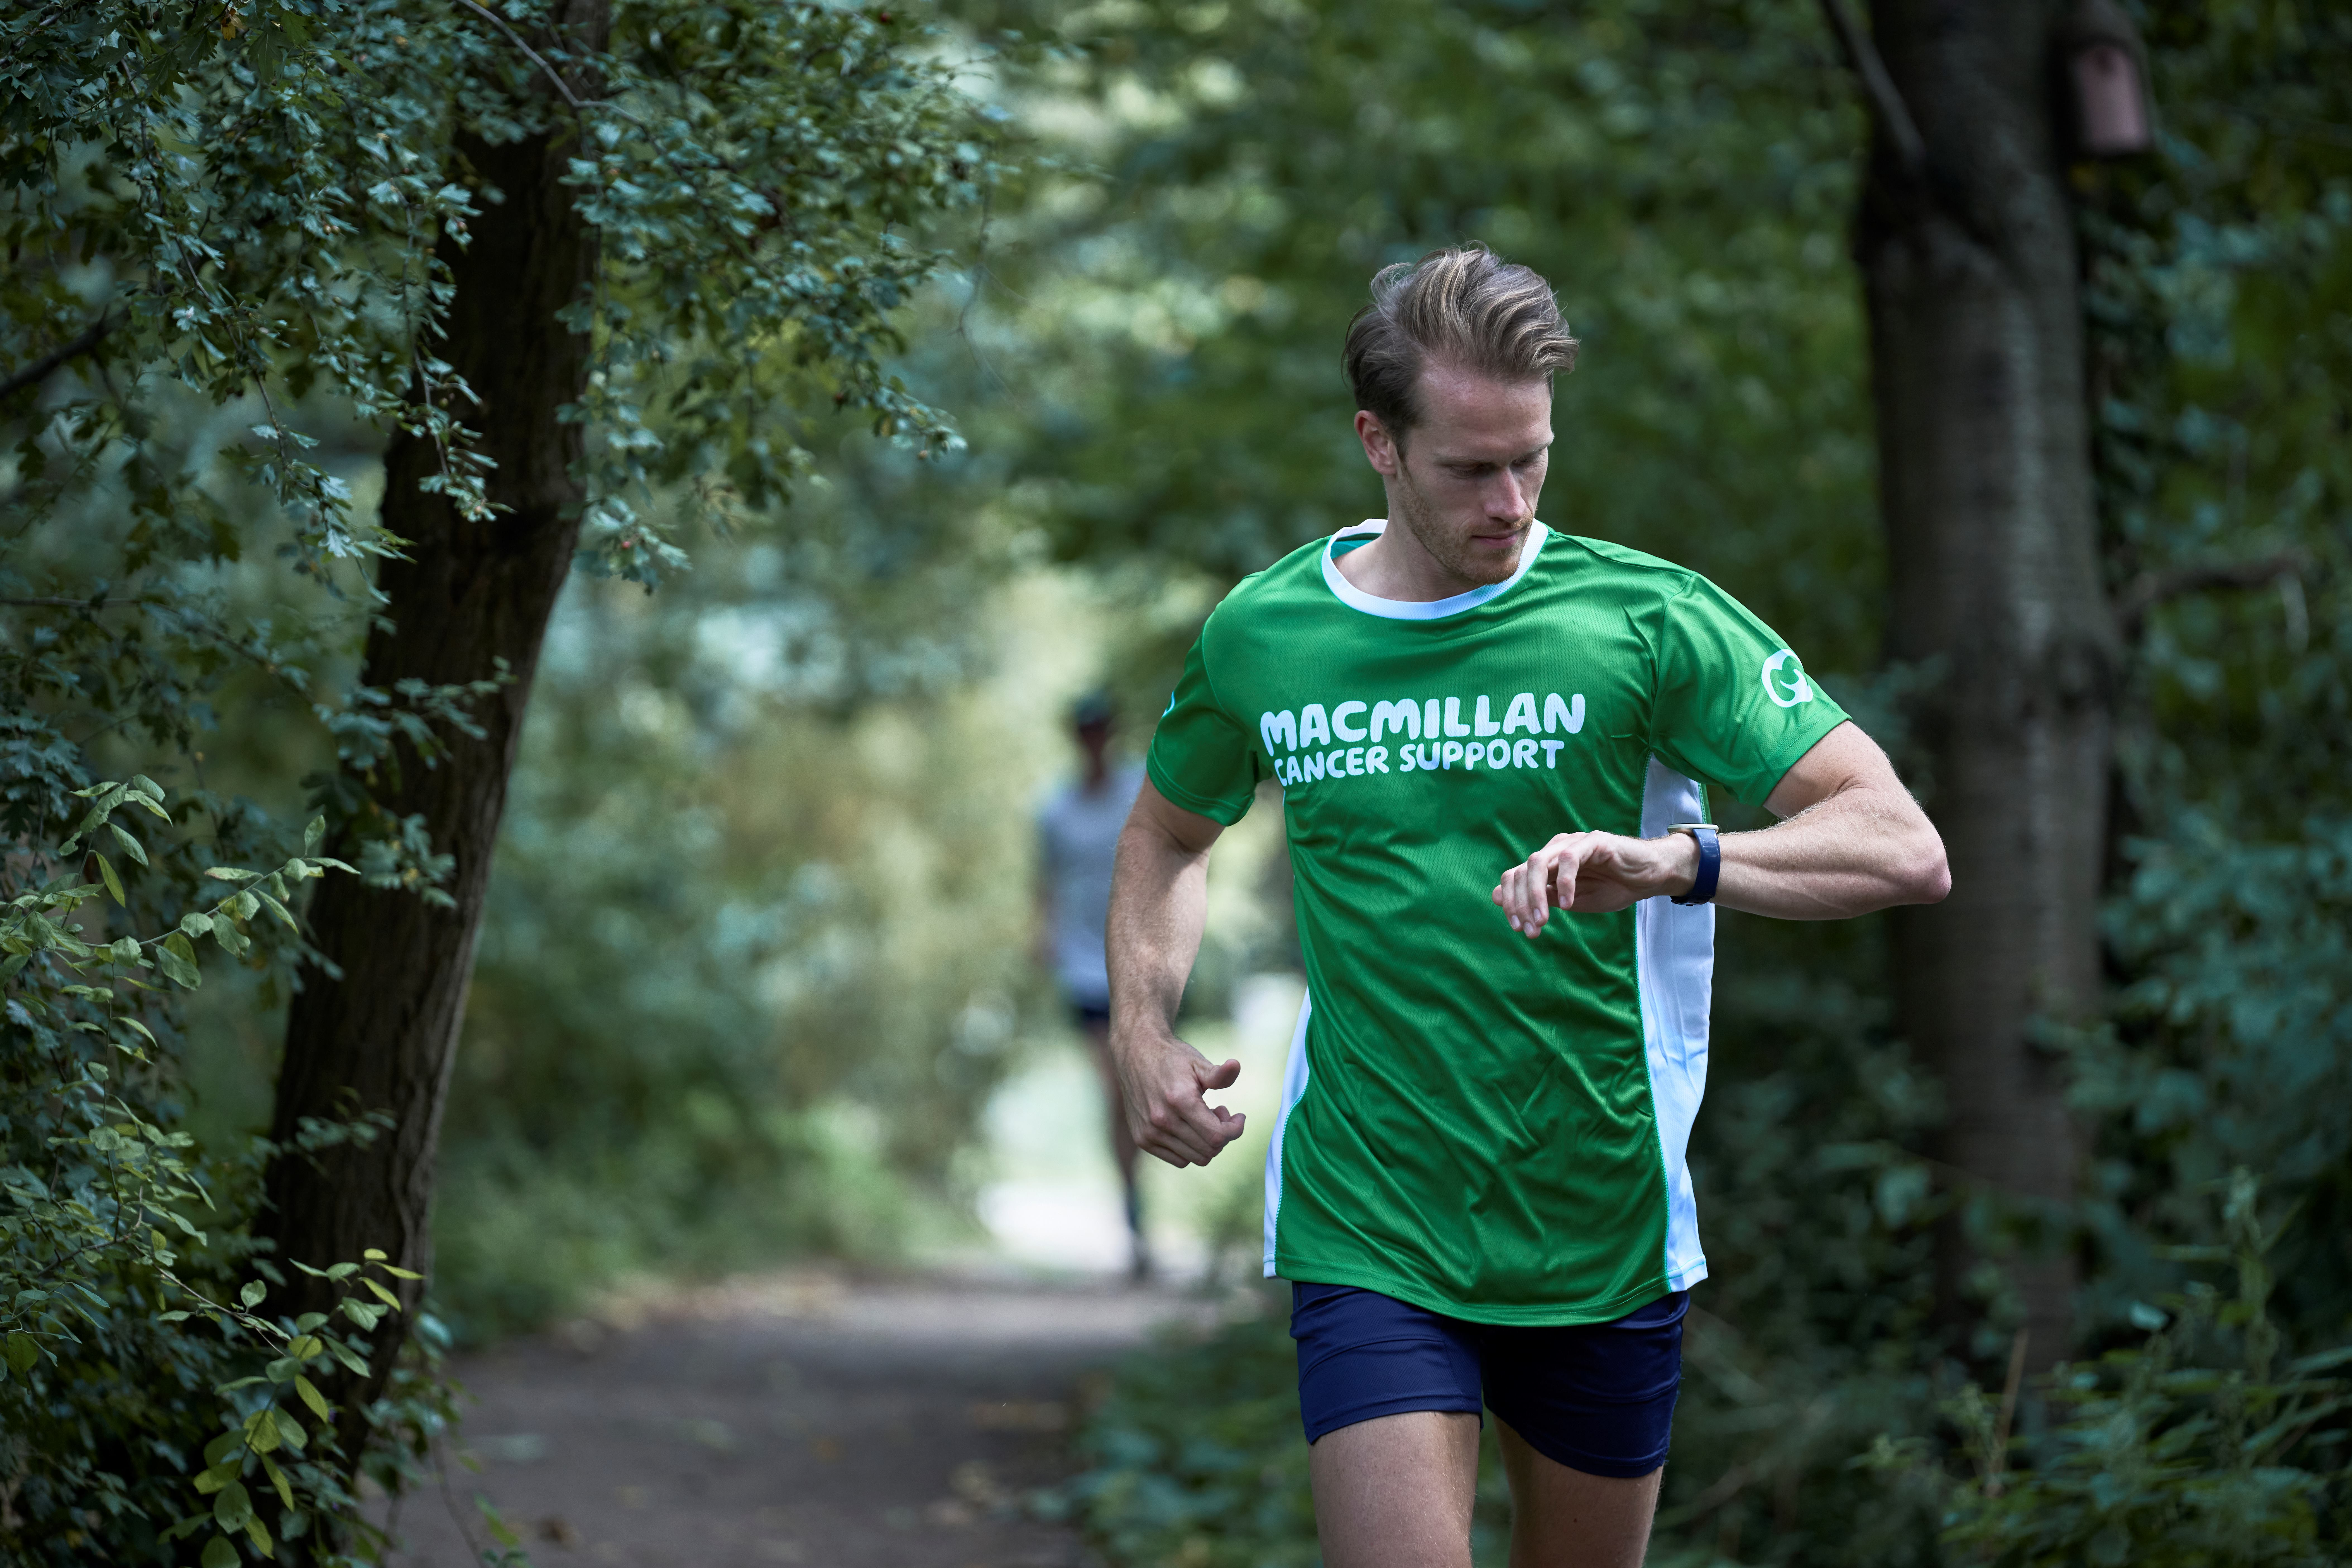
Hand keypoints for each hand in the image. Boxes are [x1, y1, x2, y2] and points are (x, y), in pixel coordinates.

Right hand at [1109, 1026, 1246, 1167]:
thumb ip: (1219, 1074)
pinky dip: (1191, 1149)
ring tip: (1204, 1118)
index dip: (1235, 1129)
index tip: (1239, 1116)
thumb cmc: (1172, 1059)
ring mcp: (1150, 1132)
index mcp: (1180, 1100)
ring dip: (1207, 1142)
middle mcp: (1162, 1120)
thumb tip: (1236, 1066)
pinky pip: (1179, 1160)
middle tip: (1220, 1113)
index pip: (1217, 1135)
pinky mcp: (1142, 1139)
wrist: (1134, 1055)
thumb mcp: (1198, 1063)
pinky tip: (1189, 1127)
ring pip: (1195, 1158)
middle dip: (1223, 1134)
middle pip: (1209, 1150)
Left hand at [1491, 831, 1699, 936]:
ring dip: (1536, 894)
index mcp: (1547, 865)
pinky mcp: (1594, 842)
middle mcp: (1554, 851)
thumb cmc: (1613, 887)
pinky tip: (1569, 904)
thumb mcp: (1572, 901)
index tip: (1520, 929)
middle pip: (1520, 871)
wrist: (1650, 877)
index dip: (1511, 903)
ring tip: (1543, 920)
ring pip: (1538, 862)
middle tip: (1530, 930)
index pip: (1514, 877)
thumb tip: (1498, 898)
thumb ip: (1541, 898)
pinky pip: (1570, 858)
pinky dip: (1564, 882)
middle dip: (1520, 903)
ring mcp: (1573, 844)